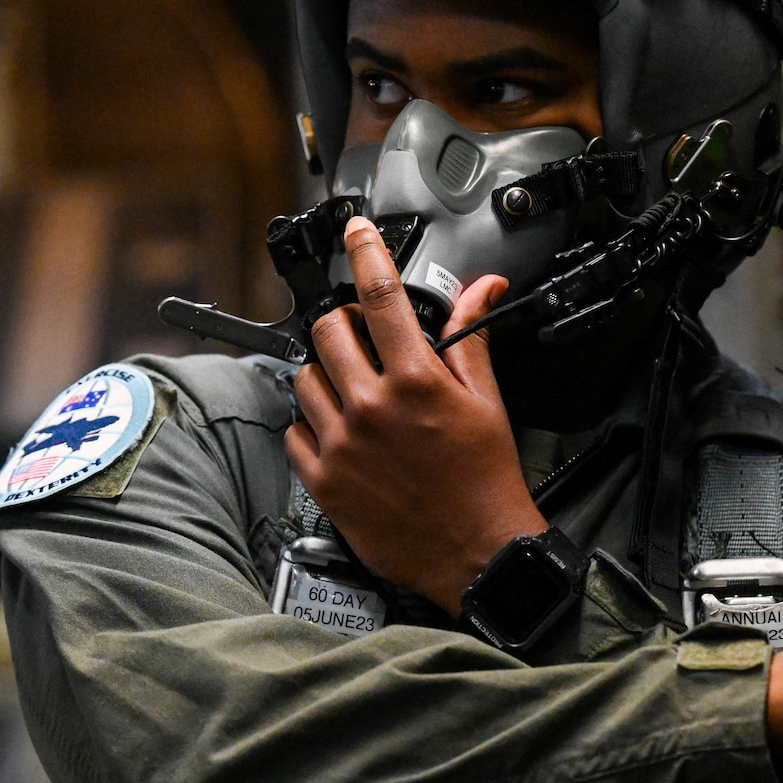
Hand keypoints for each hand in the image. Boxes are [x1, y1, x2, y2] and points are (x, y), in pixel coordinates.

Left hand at [286, 217, 548, 614]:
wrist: (477, 552)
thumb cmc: (486, 479)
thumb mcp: (488, 400)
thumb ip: (471, 339)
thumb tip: (481, 289)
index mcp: (417, 381)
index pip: (380, 294)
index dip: (365, 250)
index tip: (355, 230)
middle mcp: (372, 407)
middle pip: (328, 330)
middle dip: (344, 324)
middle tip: (364, 339)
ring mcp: (343, 445)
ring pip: (305, 379)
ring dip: (326, 375)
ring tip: (355, 392)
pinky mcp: (324, 481)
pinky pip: (295, 432)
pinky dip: (311, 424)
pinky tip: (341, 431)